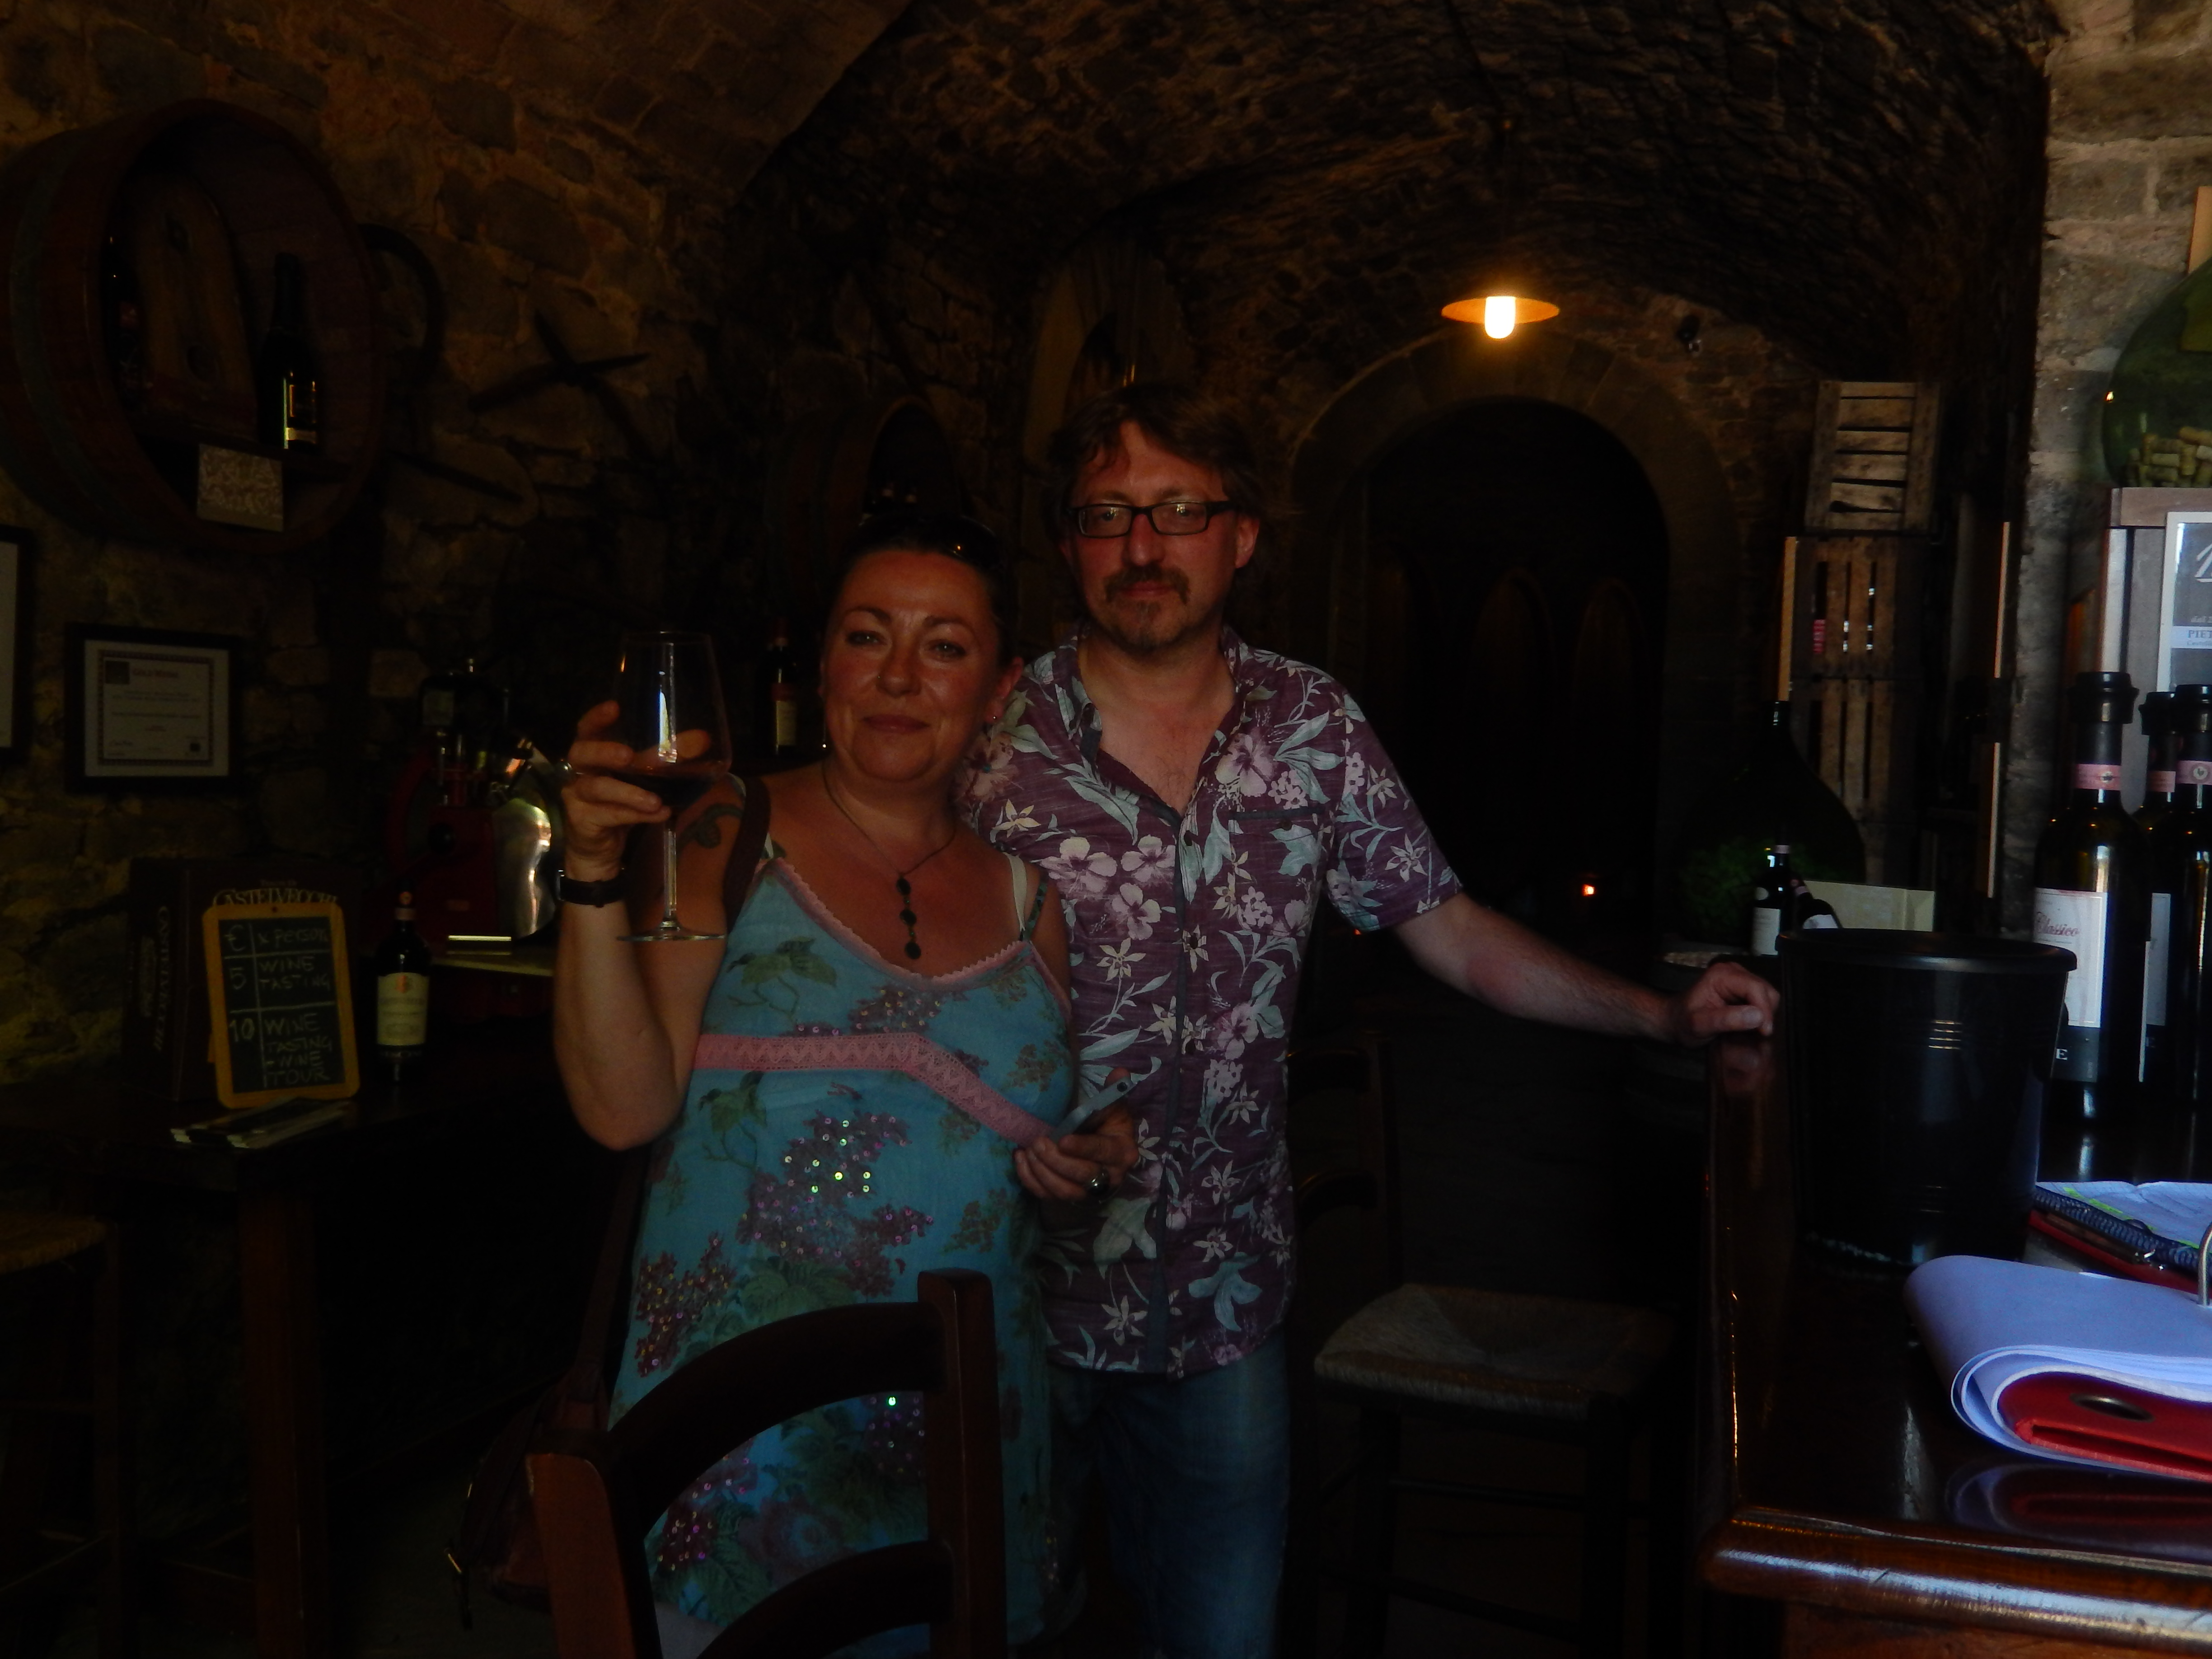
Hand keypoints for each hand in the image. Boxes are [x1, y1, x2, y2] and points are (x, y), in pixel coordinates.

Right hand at [559, 700, 665, 880]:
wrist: (602, 850)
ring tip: (656, 800)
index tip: (614, 707)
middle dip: (604, 752)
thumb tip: (703, 739)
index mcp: (592, 754)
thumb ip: (664, 760)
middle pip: (582, 753)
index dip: (597, 718)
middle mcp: (579, 772)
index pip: (587, 729)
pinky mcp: (582, 822)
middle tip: (627, 756)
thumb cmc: (621, 804)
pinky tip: (659, 814)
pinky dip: (635, 815)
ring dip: (629, 793)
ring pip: (597, 788)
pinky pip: (608, 816)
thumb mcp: (643, 779)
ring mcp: (576, 797)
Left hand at [1013, 1102, 1139, 1206]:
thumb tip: (1119, 1072)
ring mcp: (1088, 1191)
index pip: (1102, 1152)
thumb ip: (1114, 1091)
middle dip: (1057, 1161)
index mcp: (1122, 1152)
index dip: (1083, 1148)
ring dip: (1043, 1172)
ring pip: (1065, 1191)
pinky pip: (1048, 1196)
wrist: (1102, 1146)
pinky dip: (1031, 1179)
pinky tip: (1021, 1158)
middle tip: (1039, 1143)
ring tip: (1029, 1150)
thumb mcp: (1113, 1106)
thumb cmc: (1106, 1124)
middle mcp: (1109, 1177)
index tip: (1063, 1140)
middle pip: (1083, 1176)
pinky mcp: (1069, 1196)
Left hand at [1663, 960, 1777, 1045]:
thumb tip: (1758, 1017)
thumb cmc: (1683, 1022)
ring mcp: (1740, 978)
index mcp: (1722, 975)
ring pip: (1767, 995)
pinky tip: (1753, 1026)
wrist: (1674, 1020)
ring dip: (1766, 1014)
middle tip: (1761, 1034)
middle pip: (1765, 990)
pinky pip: (1762, 999)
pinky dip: (1762, 1013)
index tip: (1764, 1032)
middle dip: (1767, 1013)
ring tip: (1756, 1031)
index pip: (1755, 988)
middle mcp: (1734, 971)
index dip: (1764, 1010)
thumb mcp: (1699, 1025)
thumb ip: (1726, 1020)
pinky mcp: (1743, 988)